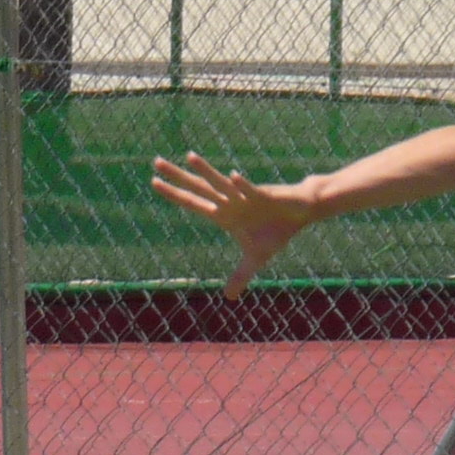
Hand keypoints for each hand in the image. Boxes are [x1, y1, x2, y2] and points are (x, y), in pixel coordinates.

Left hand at [149, 152, 310, 294]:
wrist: (300, 212)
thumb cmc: (275, 231)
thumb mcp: (256, 258)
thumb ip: (240, 276)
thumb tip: (228, 297)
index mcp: (224, 214)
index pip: (193, 202)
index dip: (174, 194)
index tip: (154, 182)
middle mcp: (229, 202)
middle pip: (199, 187)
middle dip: (178, 176)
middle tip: (156, 162)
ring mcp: (245, 196)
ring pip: (221, 182)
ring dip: (206, 171)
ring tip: (189, 156)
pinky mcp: (265, 195)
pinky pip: (251, 190)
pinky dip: (242, 185)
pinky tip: (232, 176)